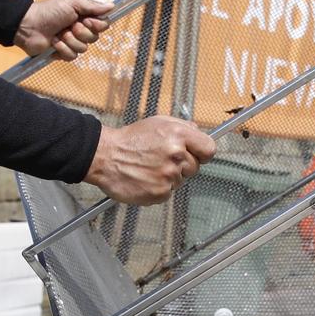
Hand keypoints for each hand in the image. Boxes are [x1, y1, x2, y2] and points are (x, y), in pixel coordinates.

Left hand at [16, 0, 110, 61]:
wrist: (28, 25)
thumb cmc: (49, 10)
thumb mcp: (72, 2)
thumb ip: (92, 6)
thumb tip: (112, 5)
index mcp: (84, 16)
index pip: (103, 24)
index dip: (97, 25)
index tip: (87, 20)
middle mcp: (80, 29)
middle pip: (95, 38)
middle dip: (81, 32)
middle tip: (70, 26)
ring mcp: (72, 42)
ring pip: (84, 49)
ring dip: (70, 41)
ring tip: (59, 34)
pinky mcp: (63, 53)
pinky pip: (73, 56)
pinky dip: (63, 49)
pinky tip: (54, 43)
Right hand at [86, 116, 216, 206]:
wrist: (105, 157)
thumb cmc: (130, 140)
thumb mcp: (157, 122)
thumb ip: (182, 126)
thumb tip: (198, 132)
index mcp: (179, 135)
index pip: (209, 149)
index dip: (203, 153)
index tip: (197, 154)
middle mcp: (177, 155)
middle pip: (195, 167)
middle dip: (183, 165)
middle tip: (162, 160)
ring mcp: (169, 175)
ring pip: (181, 180)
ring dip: (169, 177)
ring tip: (150, 168)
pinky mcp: (160, 192)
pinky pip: (168, 192)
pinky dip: (159, 188)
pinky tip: (146, 178)